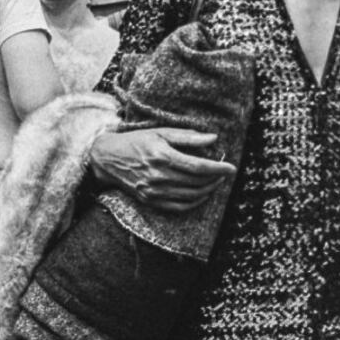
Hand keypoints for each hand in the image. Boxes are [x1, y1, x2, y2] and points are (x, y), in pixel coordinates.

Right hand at [89, 128, 236, 213]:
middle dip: (216, 178)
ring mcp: (154, 191)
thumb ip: (188, 137)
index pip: (199, 166)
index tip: (232, 167)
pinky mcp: (151, 200)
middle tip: (225, 172)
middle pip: (197, 181)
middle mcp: (159, 176)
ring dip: (209, 190)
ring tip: (217, 181)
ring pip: (191, 195)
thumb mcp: (161, 132)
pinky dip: (195, 202)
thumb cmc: (136, 141)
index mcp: (163, 157)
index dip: (219, 168)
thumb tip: (213, 138)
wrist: (107, 158)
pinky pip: (179, 207)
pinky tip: (203, 194)